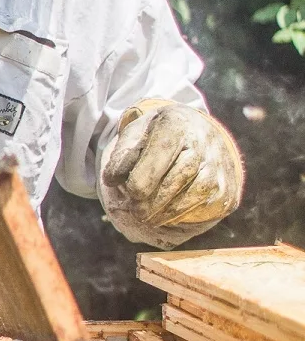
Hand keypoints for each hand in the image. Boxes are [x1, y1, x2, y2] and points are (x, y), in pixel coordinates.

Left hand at [99, 101, 243, 246]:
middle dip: (153, 201)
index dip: (143, 178)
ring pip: (196, 194)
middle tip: (136, 212)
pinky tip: (169, 217)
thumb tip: (111, 179)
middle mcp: (204, 141)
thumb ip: (123, 154)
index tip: (130, 192)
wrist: (197, 134)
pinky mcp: (228, 187)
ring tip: (149, 217)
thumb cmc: (158, 138)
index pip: (161, 152)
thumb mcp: (136, 135)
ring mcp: (220, 164)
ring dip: (168, 212)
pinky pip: (209, 207)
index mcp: (177, 123)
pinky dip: (187, 217)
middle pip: (180, 176)